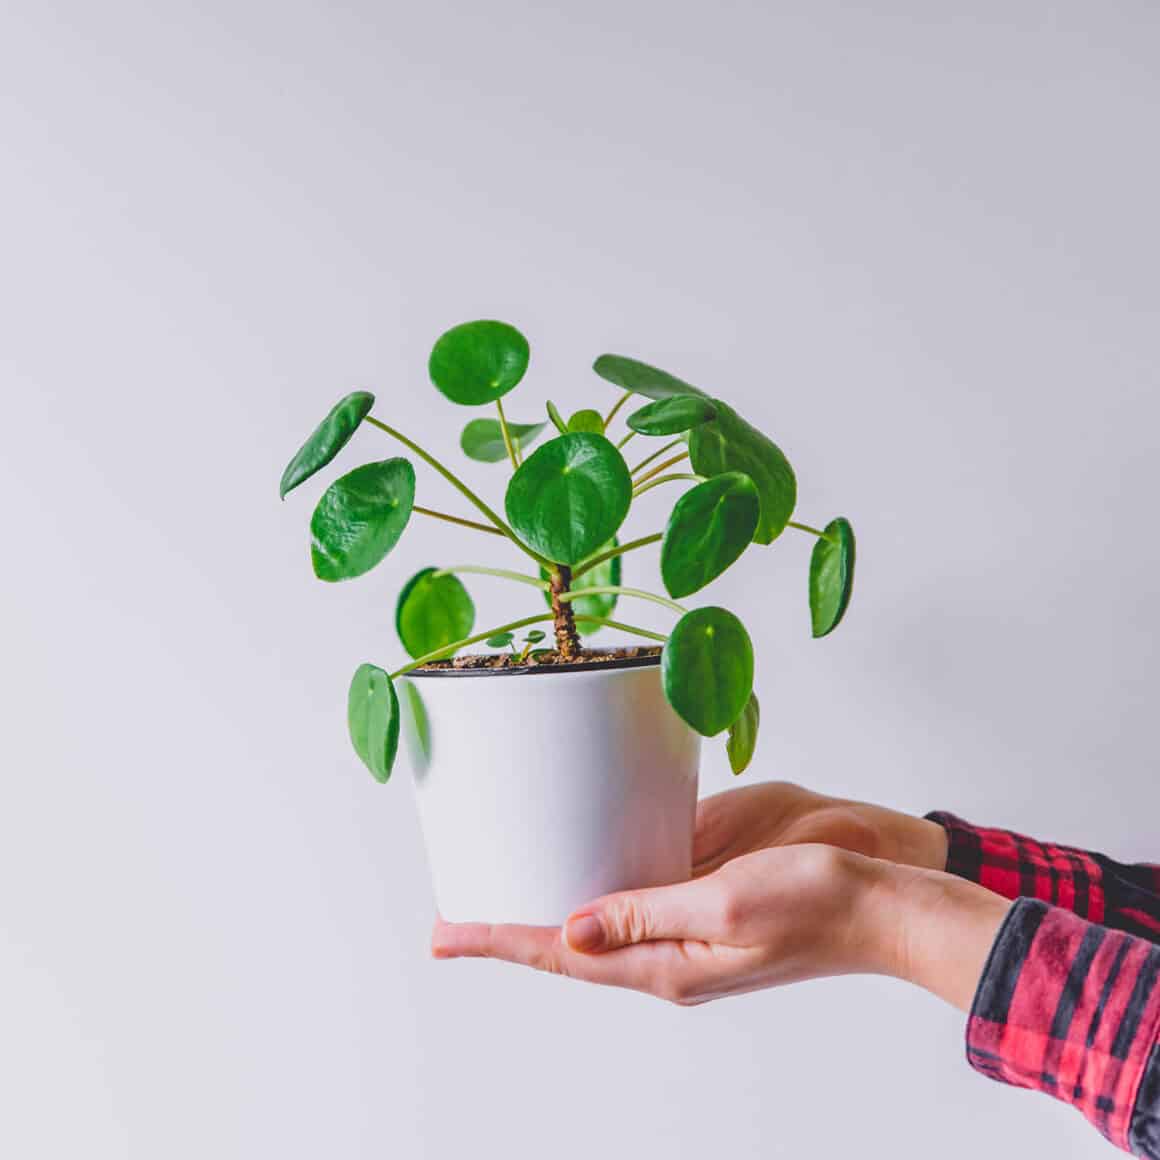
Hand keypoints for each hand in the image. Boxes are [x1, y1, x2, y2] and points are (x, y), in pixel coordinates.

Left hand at [432, 785, 1005, 1009]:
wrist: (882, 902)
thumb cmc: (816, 900)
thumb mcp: (725, 901)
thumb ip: (645, 914)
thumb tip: (569, 930)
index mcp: (667, 965)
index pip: (562, 957)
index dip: (500, 942)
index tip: (445, 936)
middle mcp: (667, 954)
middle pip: (569, 950)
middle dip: (510, 936)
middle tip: (452, 925)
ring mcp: (685, 931)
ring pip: (597, 928)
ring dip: (546, 916)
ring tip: (498, 897)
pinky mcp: (705, 904)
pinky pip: (635, 901)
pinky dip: (595, 891)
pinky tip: (578, 870)